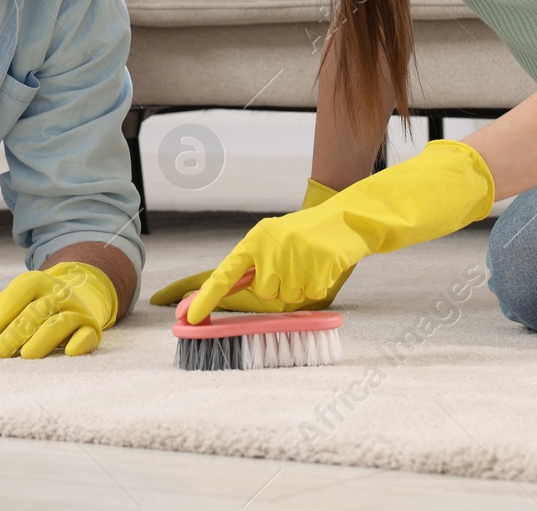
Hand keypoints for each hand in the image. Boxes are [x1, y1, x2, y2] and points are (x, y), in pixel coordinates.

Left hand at [0, 261, 118, 358]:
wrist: (74, 297)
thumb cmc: (32, 306)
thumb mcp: (7, 306)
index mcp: (34, 282)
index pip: (14, 298)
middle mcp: (56, 293)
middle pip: (34, 312)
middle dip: (14, 333)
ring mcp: (75, 310)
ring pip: (59, 323)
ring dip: (42, 340)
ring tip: (26, 356)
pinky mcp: (91, 328)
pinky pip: (87, 334)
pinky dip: (79, 343)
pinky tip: (69, 352)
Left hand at [149, 177, 355, 313]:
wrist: (346, 219)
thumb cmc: (306, 234)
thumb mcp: (273, 239)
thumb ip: (252, 262)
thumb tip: (224, 289)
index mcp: (255, 239)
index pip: (225, 272)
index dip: (207, 297)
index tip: (190, 318)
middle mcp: (270, 247)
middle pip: (264, 292)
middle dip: (279, 286)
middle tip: (295, 264)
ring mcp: (294, 256)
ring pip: (288, 297)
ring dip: (300, 287)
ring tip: (310, 262)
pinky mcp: (317, 266)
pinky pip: (311, 295)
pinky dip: (319, 286)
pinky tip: (324, 266)